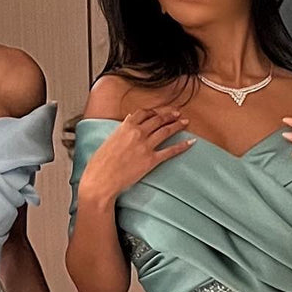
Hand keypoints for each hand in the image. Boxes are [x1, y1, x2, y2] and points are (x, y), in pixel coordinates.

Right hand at [79, 104, 194, 203]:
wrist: (101, 179)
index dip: (154, 112)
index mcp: (126, 126)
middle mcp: (137, 133)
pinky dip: (182, 146)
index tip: (160, 112)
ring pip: (166, 131)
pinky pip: (170, 151)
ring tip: (185, 122)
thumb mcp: (109, 140)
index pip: (144, 113)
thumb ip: (121, 130)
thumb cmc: (100, 163)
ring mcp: (145, 146)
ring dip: (177, 125)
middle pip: (158, 119)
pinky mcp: (151, 160)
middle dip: (169, 115)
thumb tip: (129, 121)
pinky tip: (190, 142)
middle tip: (177, 114)